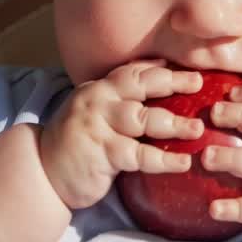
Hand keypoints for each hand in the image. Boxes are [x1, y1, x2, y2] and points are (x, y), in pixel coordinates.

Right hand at [40, 60, 203, 209]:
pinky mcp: (102, 153)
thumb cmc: (77, 142)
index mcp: (99, 89)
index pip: (134, 72)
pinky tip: (183, 162)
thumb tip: (159, 70)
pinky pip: (139, 155)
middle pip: (141, 85)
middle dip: (173, 82)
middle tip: (199, 83)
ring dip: (173, 123)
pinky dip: (164, 159)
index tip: (193, 70)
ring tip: (197, 129)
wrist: (41, 171)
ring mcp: (99, 126)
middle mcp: (98, 100)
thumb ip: (121, 95)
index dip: (163, 69)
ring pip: (143, 118)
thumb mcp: (95, 111)